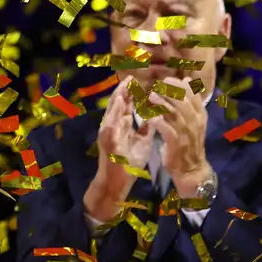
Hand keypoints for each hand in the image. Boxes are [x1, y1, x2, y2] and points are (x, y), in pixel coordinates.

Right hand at [83, 77, 154, 220]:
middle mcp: (112, 127)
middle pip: (117, 106)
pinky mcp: (108, 144)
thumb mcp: (141, 142)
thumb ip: (145, 128)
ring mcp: (108, 135)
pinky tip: (118, 107)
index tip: (137, 80)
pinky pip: (110, 127)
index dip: (130, 93)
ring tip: (123, 86)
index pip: (125, 106)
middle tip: (130, 77)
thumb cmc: (128, 164)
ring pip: (111, 113)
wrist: (117, 184)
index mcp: (120, 126)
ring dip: (117, 99)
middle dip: (123, 91)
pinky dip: (114, 116)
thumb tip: (153, 114)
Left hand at [146, 76, 212, 195]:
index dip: (179, 85)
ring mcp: (186, 133)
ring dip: (162, 104)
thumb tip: (186, 79)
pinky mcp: (176, 143)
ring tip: (151, 96)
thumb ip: (189, 101)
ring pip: (175, 114)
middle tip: (157, 85)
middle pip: (183, 102)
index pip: (192, 95)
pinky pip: (167, 130)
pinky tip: (150, 116)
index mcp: (199, 115)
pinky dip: (159, 122)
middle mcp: (195, 122)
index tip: (167, 79)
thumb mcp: (192, 120)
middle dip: (170, 91)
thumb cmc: (188, 141)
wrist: (190, 168)